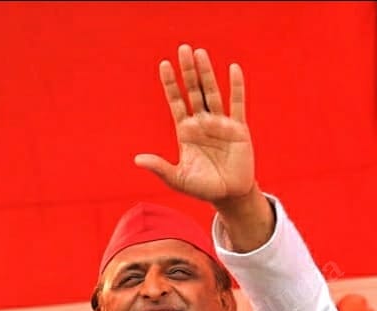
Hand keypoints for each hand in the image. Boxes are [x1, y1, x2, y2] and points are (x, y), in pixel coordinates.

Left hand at [135, 44, 254, 205]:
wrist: (229, 195)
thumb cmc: (203, 187)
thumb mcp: (178, 179)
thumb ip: (160, 167)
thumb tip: (138, 159)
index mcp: (186, 132)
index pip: (176, 102)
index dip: (171, 84)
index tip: (164, 65)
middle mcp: (202, 123)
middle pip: (193, 91)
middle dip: (188, 71)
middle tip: (183, 49)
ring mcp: (220, 124)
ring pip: (212, 93)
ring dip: (206, 73)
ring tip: (200, 53)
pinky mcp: (238, 128)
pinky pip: (237, 104)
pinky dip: (236, 87)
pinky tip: (233, 69)